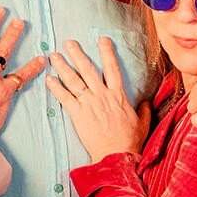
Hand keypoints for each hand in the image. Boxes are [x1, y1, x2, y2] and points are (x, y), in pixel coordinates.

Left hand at [46, 37, 151, 162]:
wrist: (116, 157)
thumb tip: (147, 102)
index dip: (107, 52)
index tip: (101, 39)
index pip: (112, 68)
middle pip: (88, 70)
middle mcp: (102, 95)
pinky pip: (66, 98)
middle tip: (68, 42)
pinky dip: (57, 88)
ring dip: (63, 67)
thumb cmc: (130, 142)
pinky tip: (49, 79)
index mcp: (118, 95)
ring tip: (54, 56)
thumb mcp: (142, 124)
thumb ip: (144, 110)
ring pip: (75, 81)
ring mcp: (89, 104)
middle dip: (78, 54)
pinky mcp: (78, 114)